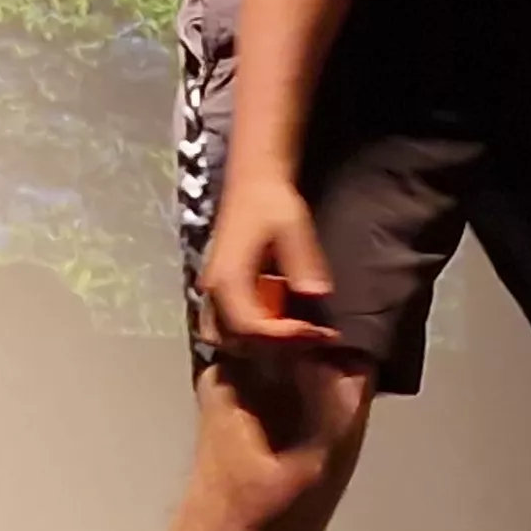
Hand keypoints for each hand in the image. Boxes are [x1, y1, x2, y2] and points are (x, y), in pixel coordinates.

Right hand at [198, 174, 343, 348]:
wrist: (252, 184)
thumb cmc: (271, 202)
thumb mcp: (293, 226)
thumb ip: (303, 261)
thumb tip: (317, 295)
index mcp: (228, 278)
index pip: (250, 325)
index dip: (283, 337)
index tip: (316, 332)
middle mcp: (213, 292)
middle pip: (238, 340)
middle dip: (277, 346)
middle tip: (314, 336)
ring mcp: (212, 294)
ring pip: (228, 339)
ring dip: (261, 344)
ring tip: (297, 334)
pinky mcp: (219, 293)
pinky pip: (228, 328)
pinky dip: (251, 336)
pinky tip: (281, 326)